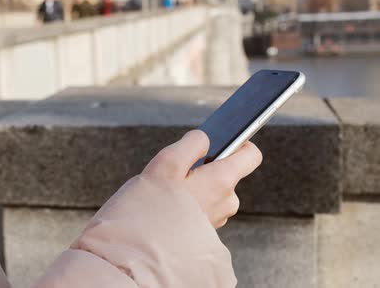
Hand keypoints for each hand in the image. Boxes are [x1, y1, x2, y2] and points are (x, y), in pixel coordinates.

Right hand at [142, 130, 262, 227]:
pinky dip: (189, 205)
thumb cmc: (150, 205)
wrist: (139, 252)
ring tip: (168, 194)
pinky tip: (168, 209)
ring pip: (213, 193)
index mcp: (222, 181)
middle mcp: (226, 202)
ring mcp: (217, 220)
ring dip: (195, 188)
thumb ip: (191, 143)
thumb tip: (205, 139)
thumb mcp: (166, 162)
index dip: (239, 143)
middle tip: (177, 173)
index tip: (222, 141)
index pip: (251, 155)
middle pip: (227, 174)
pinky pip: (203, 210)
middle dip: (206, 169)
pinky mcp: (205, 234)